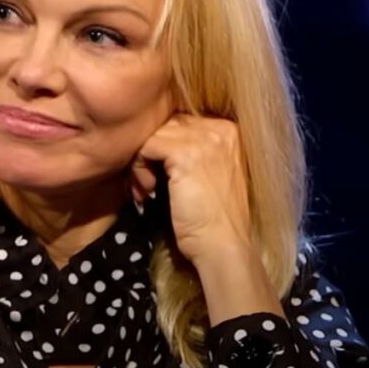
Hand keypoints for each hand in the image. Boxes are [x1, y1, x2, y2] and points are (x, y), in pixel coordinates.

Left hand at [128, 110, 252, 264]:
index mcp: (229, 130)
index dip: (164, 146)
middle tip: (147, 183)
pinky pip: (146, 146)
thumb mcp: (208, 173)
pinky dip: (139, 169)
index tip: (160, 175)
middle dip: (151, 152)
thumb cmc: (214, 217)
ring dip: (142, 161)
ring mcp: (205, 139)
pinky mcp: (185, 154)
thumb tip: (156, 139)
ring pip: (154, 134)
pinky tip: (148, 191)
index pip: (183, 122)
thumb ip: (192, 150)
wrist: (222, 245)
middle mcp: (220, 128)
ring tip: (147, 189)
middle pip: (167, 124)